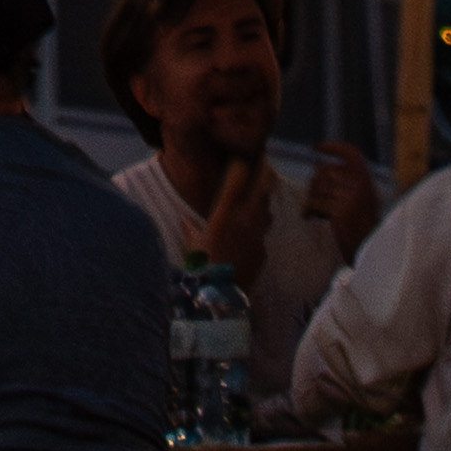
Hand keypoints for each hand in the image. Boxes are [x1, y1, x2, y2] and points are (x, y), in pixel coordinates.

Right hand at [195, 155, 275, 288]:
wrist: (220, 297)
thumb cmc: (200, 268)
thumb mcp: (191, 244)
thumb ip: (189, 228)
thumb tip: (184, 219)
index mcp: (225, 213)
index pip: (238, 177)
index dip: (243, 162)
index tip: (244, 153)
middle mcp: (245, 220)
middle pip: (263, 186)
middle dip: (264, 171)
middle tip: (263, 163)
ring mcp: (258, 235)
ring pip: (266, 209)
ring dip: (262, 201)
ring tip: (256, 195)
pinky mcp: (263, 250)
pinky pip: (262, 233)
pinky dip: (257, 228)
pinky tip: (249, 231)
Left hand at [299, 143, 380, 254]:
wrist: (369, 248)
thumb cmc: (360, 224)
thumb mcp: (355, 197)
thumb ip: (341, 180)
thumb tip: (317, 163)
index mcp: (366, 179)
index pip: (351, 154)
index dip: (334, 148)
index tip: (317, 148)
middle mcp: (360, 184)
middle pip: (325, 170)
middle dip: (315, 184)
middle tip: (314, 200)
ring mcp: (350, 196)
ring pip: (317, 187)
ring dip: (312, 199)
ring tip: (316, 212)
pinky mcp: (339, 210)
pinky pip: (314, 202)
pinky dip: (308, 210)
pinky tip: (309, 217)